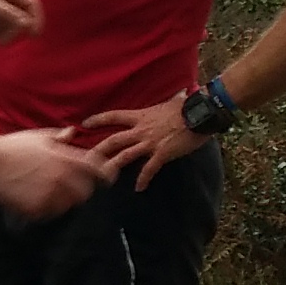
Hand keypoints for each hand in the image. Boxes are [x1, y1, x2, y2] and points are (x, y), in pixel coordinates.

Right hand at [0, 128, 107, 218]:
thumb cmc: (10, 146)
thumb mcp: (38, 137)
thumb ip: (60, 136)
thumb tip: (74, 133)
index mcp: (65, 159)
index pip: (97, 170)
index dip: (106, 175)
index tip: (108, 178)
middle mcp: (62, 179)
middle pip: (85, 192)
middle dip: (81, 190)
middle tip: (69, 188)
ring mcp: (50, 195)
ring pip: (68, 205)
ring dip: (63, 200)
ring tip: (47, 192)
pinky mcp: (37, 209)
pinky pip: (50, 213)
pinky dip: (46, 208)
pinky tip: (33, 198)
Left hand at [69, 100, 205, 181]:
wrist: (201, 114)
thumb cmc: (188, 106)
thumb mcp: (168, 102)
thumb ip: (160, 105)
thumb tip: (167, 96)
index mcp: (141, 115)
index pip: (113, 116)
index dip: (98, 119)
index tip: (85, 123)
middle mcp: (141, 129)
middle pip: (113, 140)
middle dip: (97, 150)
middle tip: (83, 158)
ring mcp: (150, 143)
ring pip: (125, 156)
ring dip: (112, 166)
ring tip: (101, 176)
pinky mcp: (162, 154)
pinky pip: (149, 169)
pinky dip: (143, 179)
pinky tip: (139, 188)